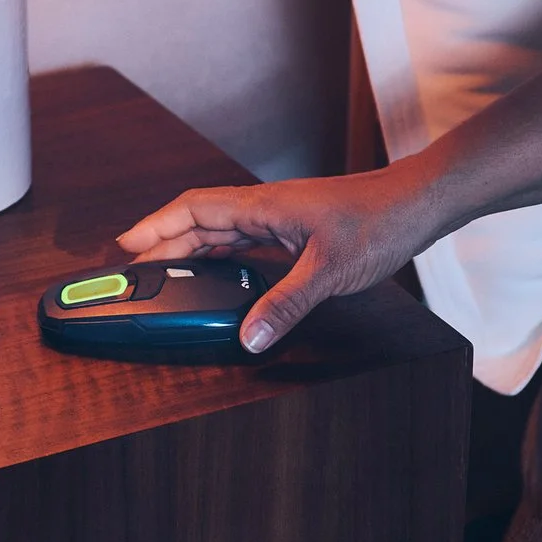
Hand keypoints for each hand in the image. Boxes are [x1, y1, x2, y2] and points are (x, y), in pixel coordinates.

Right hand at [115, 168, 443, 352]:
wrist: (417, 205)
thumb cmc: (379, 222)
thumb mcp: (330, 270)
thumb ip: (286, 304)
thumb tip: (250, 337)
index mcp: (263, 206)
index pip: (194, 209)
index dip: (155, 226)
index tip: (125, 245)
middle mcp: (266, 207)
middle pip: (199, 221)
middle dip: (163, 243)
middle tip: (133, 271)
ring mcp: (280, 217)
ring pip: (221, 231)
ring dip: (190, 249)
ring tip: (163, 274)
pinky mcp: (296, 229)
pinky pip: (245, 240)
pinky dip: (222, 256)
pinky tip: (217, 275)